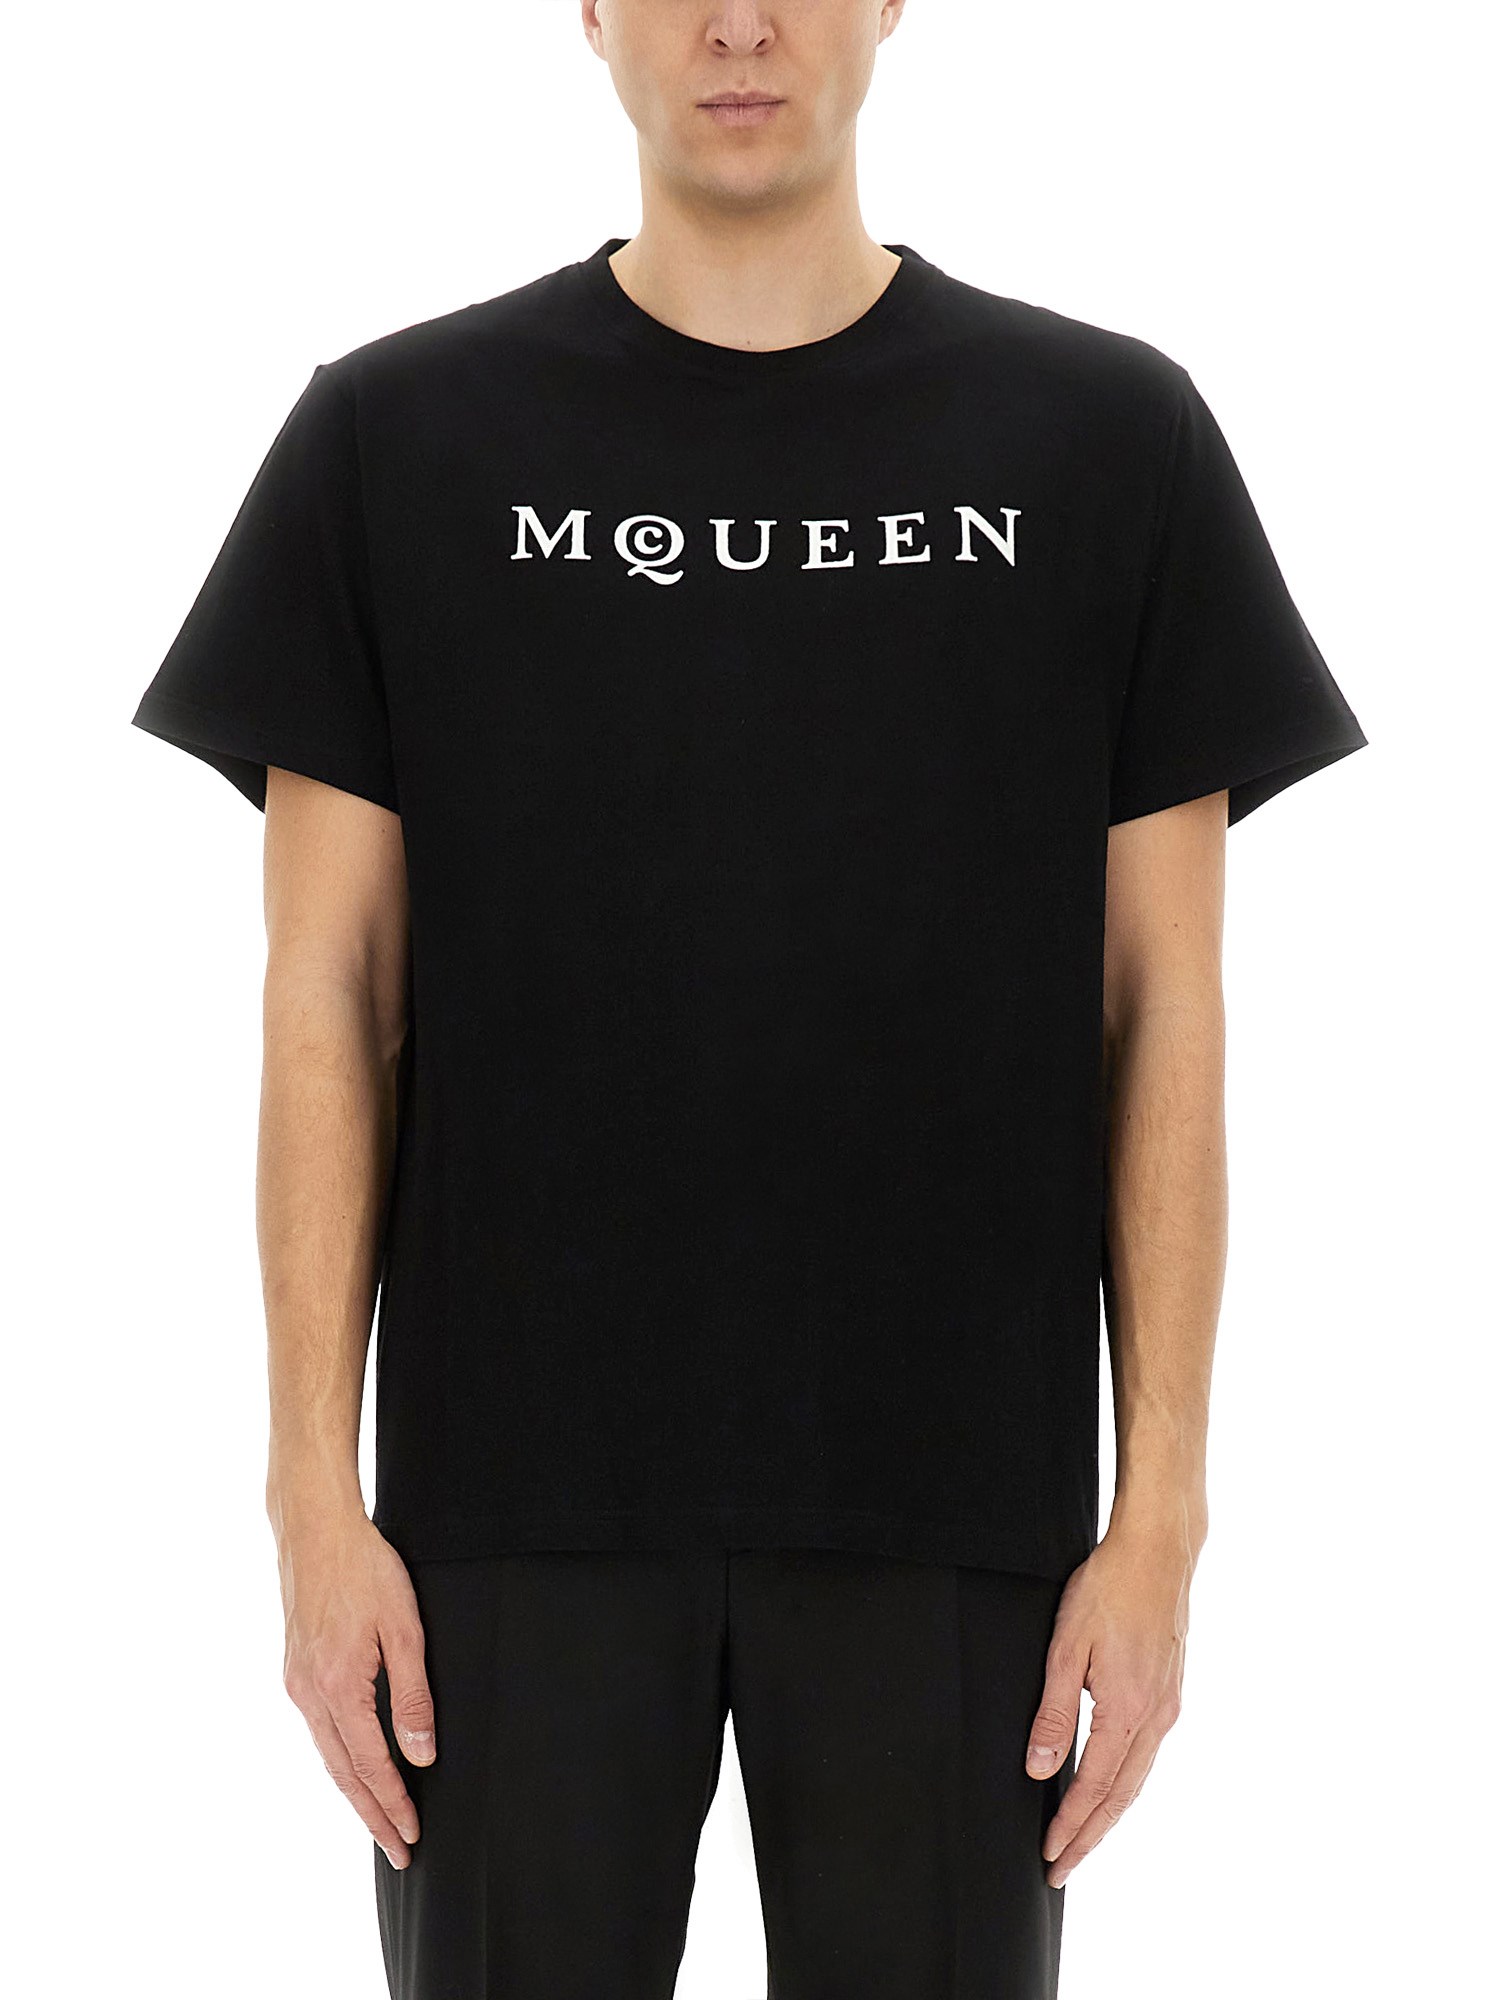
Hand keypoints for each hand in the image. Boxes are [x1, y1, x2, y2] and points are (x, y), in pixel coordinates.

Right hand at [274, 1509, 435, 1868]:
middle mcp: (310, 1694)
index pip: (371, 1765)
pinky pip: (319, 1731)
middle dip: (373, 1815)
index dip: (393, 1804)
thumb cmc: (366, 1569)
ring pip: (328, 1756)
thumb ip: (412, 1695)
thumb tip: (422, 1753)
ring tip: (380, 1822)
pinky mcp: (295, 1671)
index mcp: (339, 1687)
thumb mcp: (404, 1627)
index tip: (412, 1836)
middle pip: (344, 1774)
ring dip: (355, 1793)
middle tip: (399, 1851)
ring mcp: (297, 1683)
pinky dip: (340, 1761)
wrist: (315, 1529)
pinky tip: (355, 1769)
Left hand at [1024, 1520, 1193, 1886]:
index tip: (1050, 1855)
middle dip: (1090, 1837)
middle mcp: (1156, 1718)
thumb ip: (1053, 1714)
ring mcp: (1169, 1706)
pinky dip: (1126, 1783)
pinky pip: (1148, 1754)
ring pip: (1137, 1779)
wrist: (1157, 1553)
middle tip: (1062, 1868)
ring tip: (1083, 1840)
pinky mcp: (1172, 1691)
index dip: (1070, 1826)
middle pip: (1120, 1797)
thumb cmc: (1107, 1590)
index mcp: (1127, 1711)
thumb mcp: (1066, 1649)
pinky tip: (1111, 1786)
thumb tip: (1038, 1769)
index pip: (1093, 1788)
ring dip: (1109, 1815)